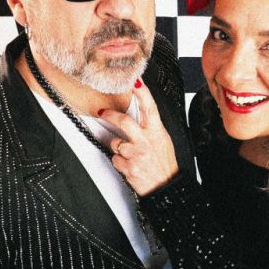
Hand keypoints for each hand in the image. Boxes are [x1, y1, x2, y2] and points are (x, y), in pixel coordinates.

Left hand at [100, 79, 179, 195]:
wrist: (166, 187)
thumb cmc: (164, 164)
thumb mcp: (164, 141)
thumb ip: (151, 128)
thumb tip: (140, 116)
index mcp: (157, 132)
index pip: (149, 107)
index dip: (141, 92)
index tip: (134, 81)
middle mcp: (146, 141)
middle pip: (124, 121)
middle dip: (110, 115)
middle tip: (102, 112)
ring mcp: (137, 154)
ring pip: (115, 143)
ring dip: (118, 148)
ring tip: (130, 155)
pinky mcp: (129, 167)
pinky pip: (115, 159)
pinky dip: (120, 163)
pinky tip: (130, 166)